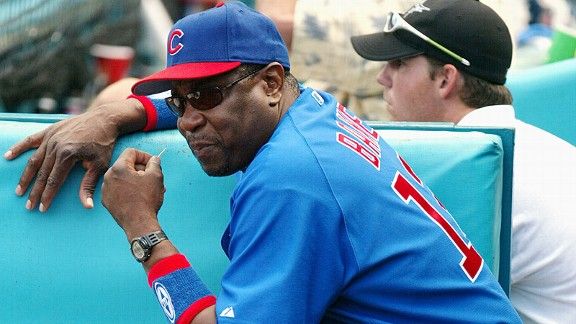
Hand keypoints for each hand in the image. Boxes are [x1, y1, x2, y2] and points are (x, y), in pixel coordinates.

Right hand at [4, 99, 145, 211]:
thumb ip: (89, 185)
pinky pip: (31, 140)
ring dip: (26, 176)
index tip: (42, 208)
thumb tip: (87, 206)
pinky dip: (19, 148)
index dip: (47, 196)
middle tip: (29, 206)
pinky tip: (8, 156)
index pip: (54, 181)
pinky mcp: (50, 130)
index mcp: (68, 155)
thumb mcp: (100, 165)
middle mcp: (56, 146)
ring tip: (19, 191)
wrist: (105, 118)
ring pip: (34, 160)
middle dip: (35, 191)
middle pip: (42, 173)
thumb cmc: (105, 143)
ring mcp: (51, 137)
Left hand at [102, 148, 165, 239]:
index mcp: (119, 168)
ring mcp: (106, 190)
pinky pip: (118, 190)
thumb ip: (154, 163)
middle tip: (153, 178)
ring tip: (149, 189)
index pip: (131, 152)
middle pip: (127, 165)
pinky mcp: (107, 201)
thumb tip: (153, 159)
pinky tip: (139, 197)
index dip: (145, 156)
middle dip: (142, 170)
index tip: (152, 163)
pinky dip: (128, 190)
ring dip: (136, 180)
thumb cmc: (147, 199)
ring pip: (123, 178)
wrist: (139, 223)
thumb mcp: (156, 176)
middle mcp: (108, 176)